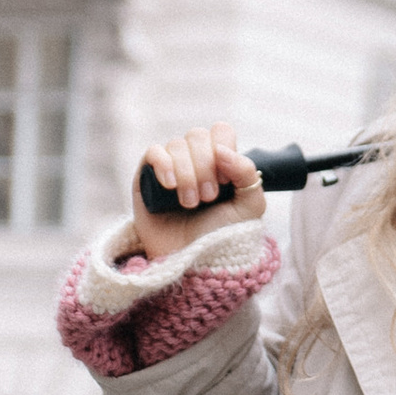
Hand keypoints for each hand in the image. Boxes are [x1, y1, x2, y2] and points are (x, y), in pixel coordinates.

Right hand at [131, 123, 262, 265]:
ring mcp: (169, 167)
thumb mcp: (249, 206)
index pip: (220, 131)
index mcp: (220, 162)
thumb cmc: (222, 237)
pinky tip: (170, 186)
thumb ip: (248, 173)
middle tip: (208, 197)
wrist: (194, 264)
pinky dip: (164, 164)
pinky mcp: (146, 177)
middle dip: (205, 167)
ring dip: (187, 174)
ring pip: (176, 145)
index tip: (227, 180)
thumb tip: (222, 150)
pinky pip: (153, 152)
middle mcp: (194, 160)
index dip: (224, 149)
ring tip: (189, 203)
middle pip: (197, 136)